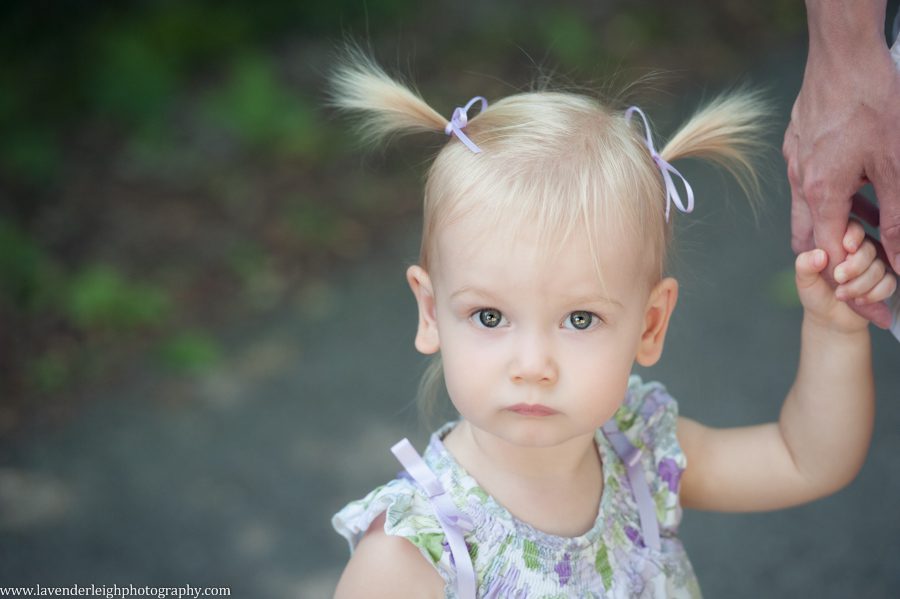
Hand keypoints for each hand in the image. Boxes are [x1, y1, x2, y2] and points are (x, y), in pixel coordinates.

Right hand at [782, 9, 899, 328]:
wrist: (842, 50)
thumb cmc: (872, 100)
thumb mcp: (895, 165)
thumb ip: (894, 218)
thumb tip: (899, 260)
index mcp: (820, 192)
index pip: (827, 256)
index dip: (848, 286)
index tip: (867, 308)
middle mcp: (800, 180)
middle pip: (805, 239)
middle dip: (830, 261)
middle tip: (860, 271)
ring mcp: (795, 160)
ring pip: (806, 208)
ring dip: (832, 225)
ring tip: (865, 227)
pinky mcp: (798, 142)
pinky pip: (808, 181)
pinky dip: (829, 195)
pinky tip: (855, 183)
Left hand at [796, 220, 896, 333]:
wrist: (829, 317)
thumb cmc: (816, 293)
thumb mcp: (804, 280)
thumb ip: (805, 265)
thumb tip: (819, 255)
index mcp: (839, 242)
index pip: (853, 228)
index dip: (853, 236)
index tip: (846, 248)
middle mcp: (860, 249)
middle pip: (869, 249)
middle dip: (854, 267)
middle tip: (838, 279)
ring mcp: (875, 264)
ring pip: (879, 268)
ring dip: (860, 285)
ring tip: (841, 294)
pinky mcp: (885, 280)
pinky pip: (889, 283)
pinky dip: (874, 294)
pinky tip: (859, 300)